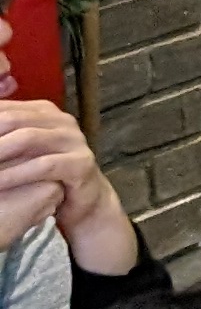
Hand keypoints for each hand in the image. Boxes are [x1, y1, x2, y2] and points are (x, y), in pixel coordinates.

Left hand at [0, 100, 131, 273]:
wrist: (84, 199)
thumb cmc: (45, 174)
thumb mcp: (22, 152)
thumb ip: (5, 137)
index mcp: (43, 111)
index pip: (4, 108)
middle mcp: (61, 120)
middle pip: (11, 119)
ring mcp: (73, 140)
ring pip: (27, 138)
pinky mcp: (81, 163)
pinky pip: (43, 166)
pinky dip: (15, 175)